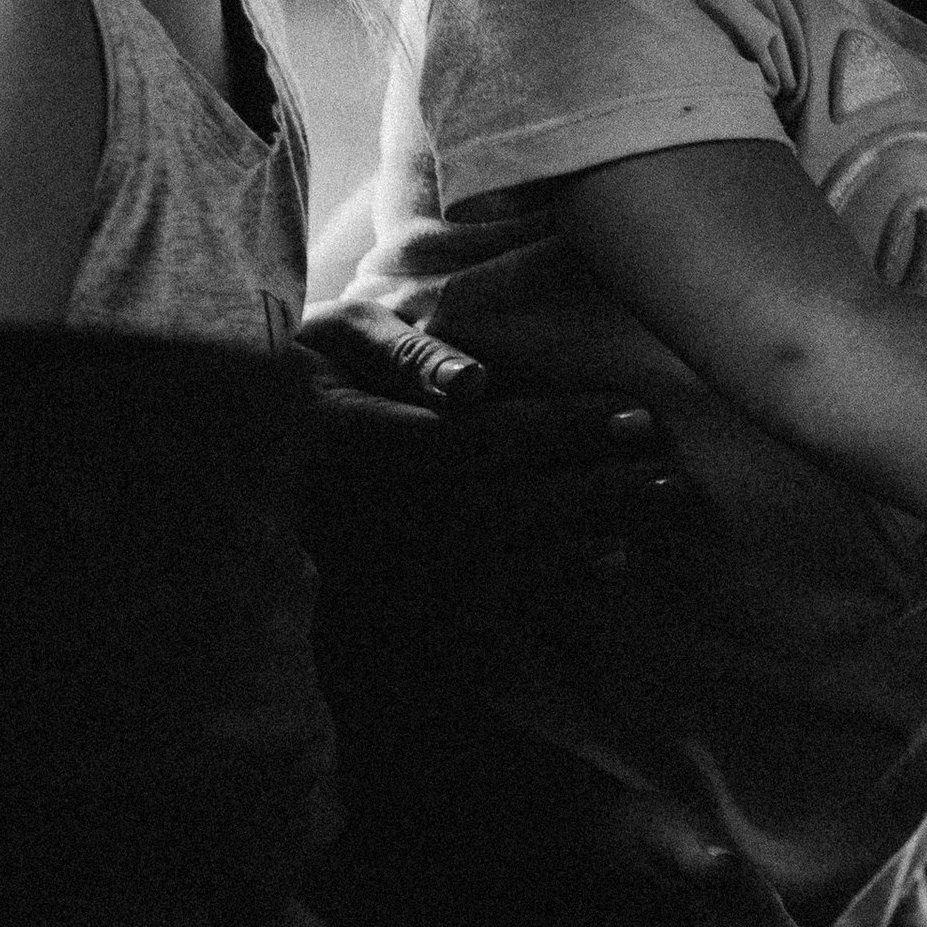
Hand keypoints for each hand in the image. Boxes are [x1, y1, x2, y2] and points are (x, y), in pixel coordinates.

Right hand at [299, 326, 689, 591]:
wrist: (255, 458)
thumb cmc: (308, 371)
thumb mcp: (335, 336)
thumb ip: (400, 352)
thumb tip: (475, 383)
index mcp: (352, 440)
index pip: (475, 438)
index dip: (560, 429)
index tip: (634, 414)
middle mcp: (370, 512)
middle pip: (505, 499)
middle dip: (595, 482)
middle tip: (671, 464)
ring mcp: (388, 560)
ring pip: (507, 548)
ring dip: (592, 527)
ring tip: (663, 500)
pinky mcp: (405, 590)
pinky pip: (492, 588)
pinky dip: (560, 574)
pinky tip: (618, 558)